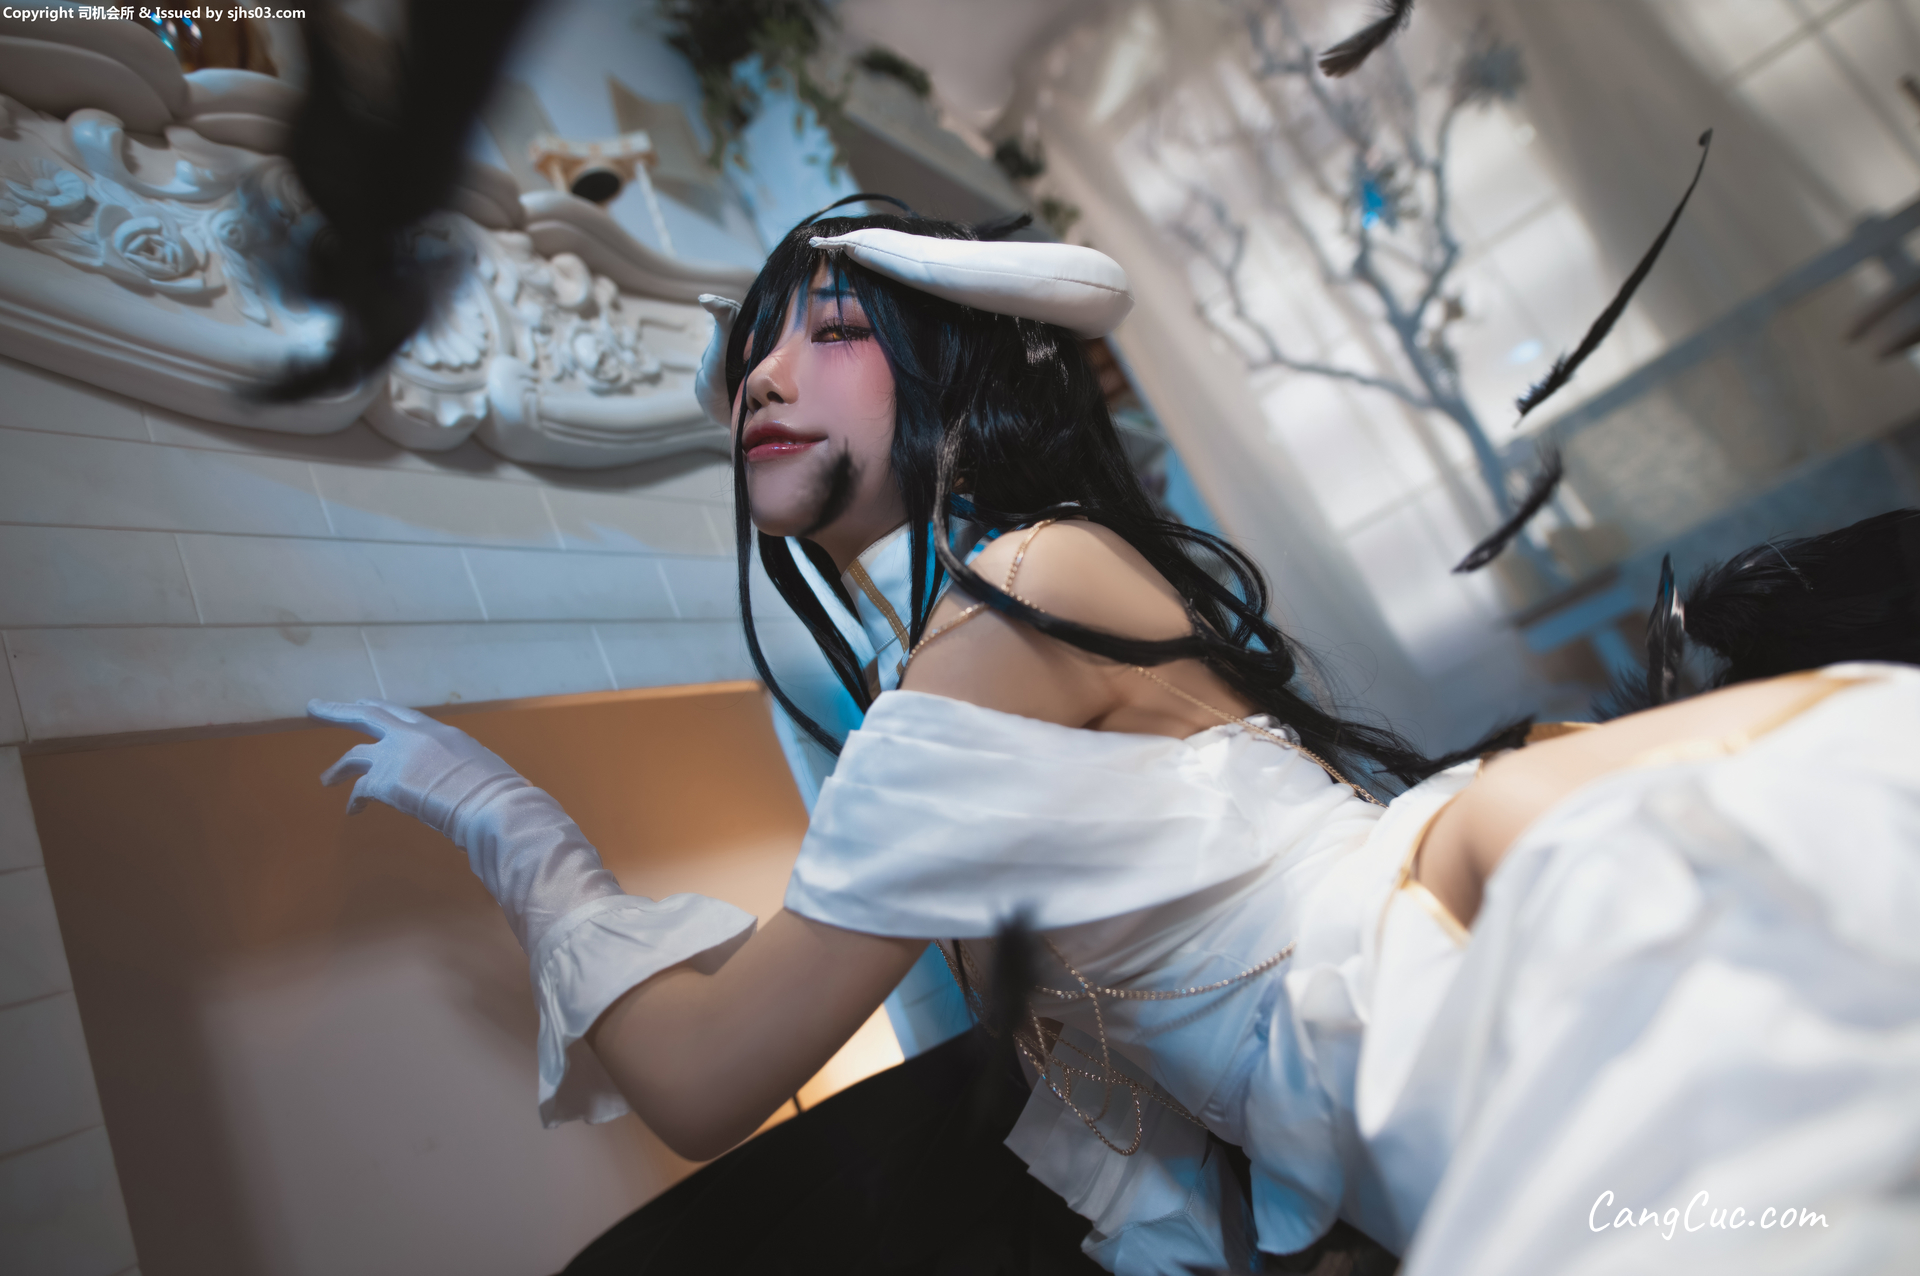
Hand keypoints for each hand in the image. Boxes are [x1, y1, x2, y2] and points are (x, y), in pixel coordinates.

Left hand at [308, 698, 522, 837]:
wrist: (491, 803)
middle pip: (367, 716)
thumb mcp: (480, 765)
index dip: (379, 710)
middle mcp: (413, 736)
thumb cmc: (499, 791)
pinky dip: (354, 800)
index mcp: (439, 731)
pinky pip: (360, 790)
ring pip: (354, 755)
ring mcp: (396, 756)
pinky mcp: (385, 781)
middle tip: (315, 708)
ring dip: (338, 768)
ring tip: (326, 779)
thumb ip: (458, 764)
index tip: (362, 703)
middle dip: (338, 712)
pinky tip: (353, 810)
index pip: (402, 714)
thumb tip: (458, 777)